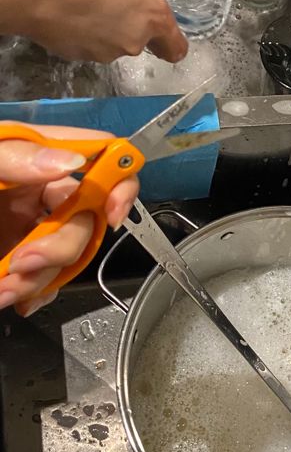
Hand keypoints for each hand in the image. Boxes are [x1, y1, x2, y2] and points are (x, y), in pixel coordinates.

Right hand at [0, 0, 187, 64]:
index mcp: (152, 14)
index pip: (174, 45)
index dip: (172, 44)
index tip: (167, 44)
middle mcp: (131, 41)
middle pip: (136, 38)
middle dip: (124, 19)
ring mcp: (100, 51)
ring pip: (107, 40)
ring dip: (99, 23)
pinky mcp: (71, 54)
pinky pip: (80, 40)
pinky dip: (75, 27)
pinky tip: (61, 4)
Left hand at [0, 126, 137, 316]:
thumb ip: (21, 157)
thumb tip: (72, 161)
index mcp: (40, 158)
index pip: (102, 159)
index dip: (119, 184)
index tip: (112, 213)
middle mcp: (43, 193)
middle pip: (87, 222)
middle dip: (61, 248)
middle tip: (23, 262)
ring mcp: (33, 229)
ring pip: (70, 258)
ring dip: (41, 278)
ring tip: (3, 286)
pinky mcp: (21, 261)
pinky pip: (50, 282)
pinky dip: (35, 294)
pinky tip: (11, 294)